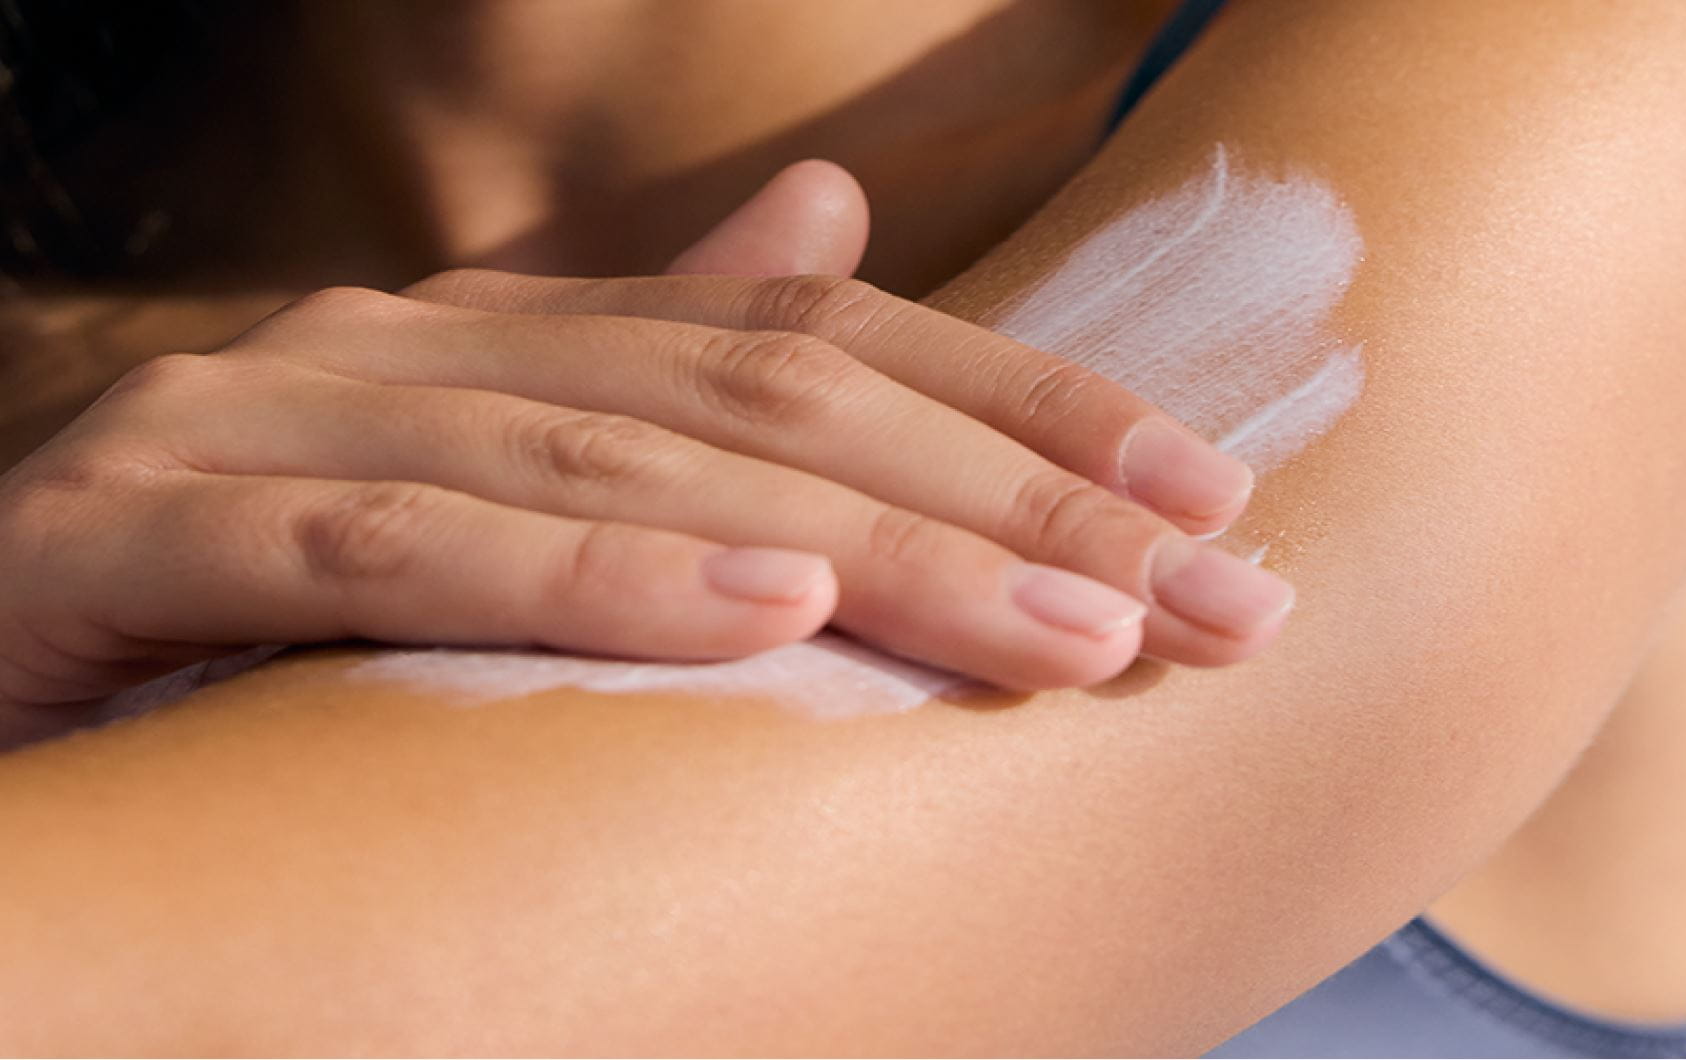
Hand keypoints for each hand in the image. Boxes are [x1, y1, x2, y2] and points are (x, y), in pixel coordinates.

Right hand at [0, 161, 1289, 731]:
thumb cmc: (253, 620)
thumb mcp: (488, 502)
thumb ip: (652, 384)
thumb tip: (827, 231)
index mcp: (514, 337)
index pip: (820, 338)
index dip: (1026, 410)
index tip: (1213, 498)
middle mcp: (409, 342)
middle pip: (764, 401)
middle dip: (1008, 503)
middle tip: (1212, 595)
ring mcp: (266, 417)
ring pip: (620, 470)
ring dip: (865, 551)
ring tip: (1068, 626)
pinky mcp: (133, 531)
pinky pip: (390, 554)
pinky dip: (587, 585)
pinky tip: (762, 619)